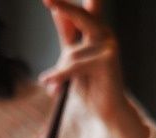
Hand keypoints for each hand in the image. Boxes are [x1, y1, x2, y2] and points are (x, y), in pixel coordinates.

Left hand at [39, 0, 149, 137]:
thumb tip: (56, 12)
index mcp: (96, 30)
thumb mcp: (72, 58)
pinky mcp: (107, 61)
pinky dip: (62, 77)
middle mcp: (104, 34)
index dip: (65, 4)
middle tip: (48, 0)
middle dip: (63, 7)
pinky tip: (53, 86)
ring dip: (61, 72)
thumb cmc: (90, 84)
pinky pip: (76, 66)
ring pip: (72, 54)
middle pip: (81, 16)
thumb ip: (67, 37)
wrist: (108, 109)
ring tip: (54, 83)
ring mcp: (108, 46)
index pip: (78, 12)